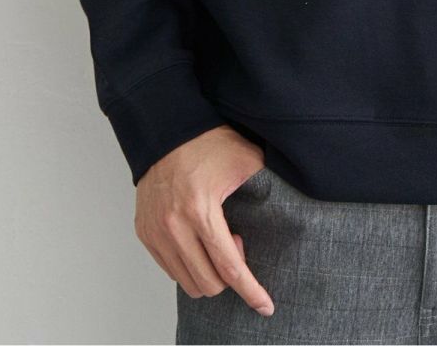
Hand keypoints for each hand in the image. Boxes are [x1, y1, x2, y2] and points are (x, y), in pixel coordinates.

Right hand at [134, 124, 275, 315]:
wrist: (168, 131)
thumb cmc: (209, 143)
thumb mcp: (246, 160)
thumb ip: (267, 189)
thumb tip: (291, 208)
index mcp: (201, 210)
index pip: (229, 267)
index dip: (251, 290)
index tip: (266, 306)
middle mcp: (174, 226)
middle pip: (208, 283)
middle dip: (230, 277)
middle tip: (237, 242)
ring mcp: (156, 232)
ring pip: (187, 282)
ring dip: (209, 274)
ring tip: (217, 240)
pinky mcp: (144, 233)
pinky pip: (171, 269)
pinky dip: (189, 266)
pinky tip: (199, 242)